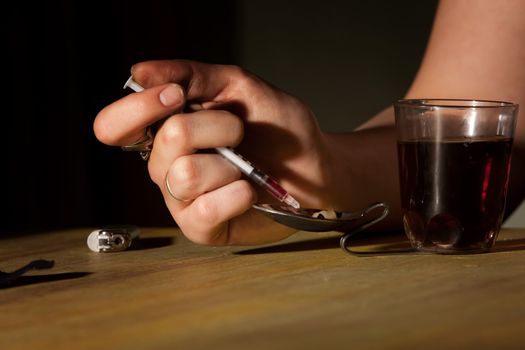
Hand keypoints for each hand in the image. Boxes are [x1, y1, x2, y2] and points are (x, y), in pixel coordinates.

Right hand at [94, 60, 332, 244]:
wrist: (314, 167)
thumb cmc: (277, 127)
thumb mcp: (238, 86)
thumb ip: (190, 76)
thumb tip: (138, 73)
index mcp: (166, 129)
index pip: (114, 126)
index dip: (138, 108)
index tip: (175, 96)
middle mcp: (165, 165)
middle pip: (167, 140)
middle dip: (216, 127)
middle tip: (239, 131)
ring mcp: (181, 199)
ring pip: (186, 174)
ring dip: (230, 163)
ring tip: (246, 166)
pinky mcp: (200, 227)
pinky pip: (204, 210)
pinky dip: (236, 195)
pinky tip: (248, 191)